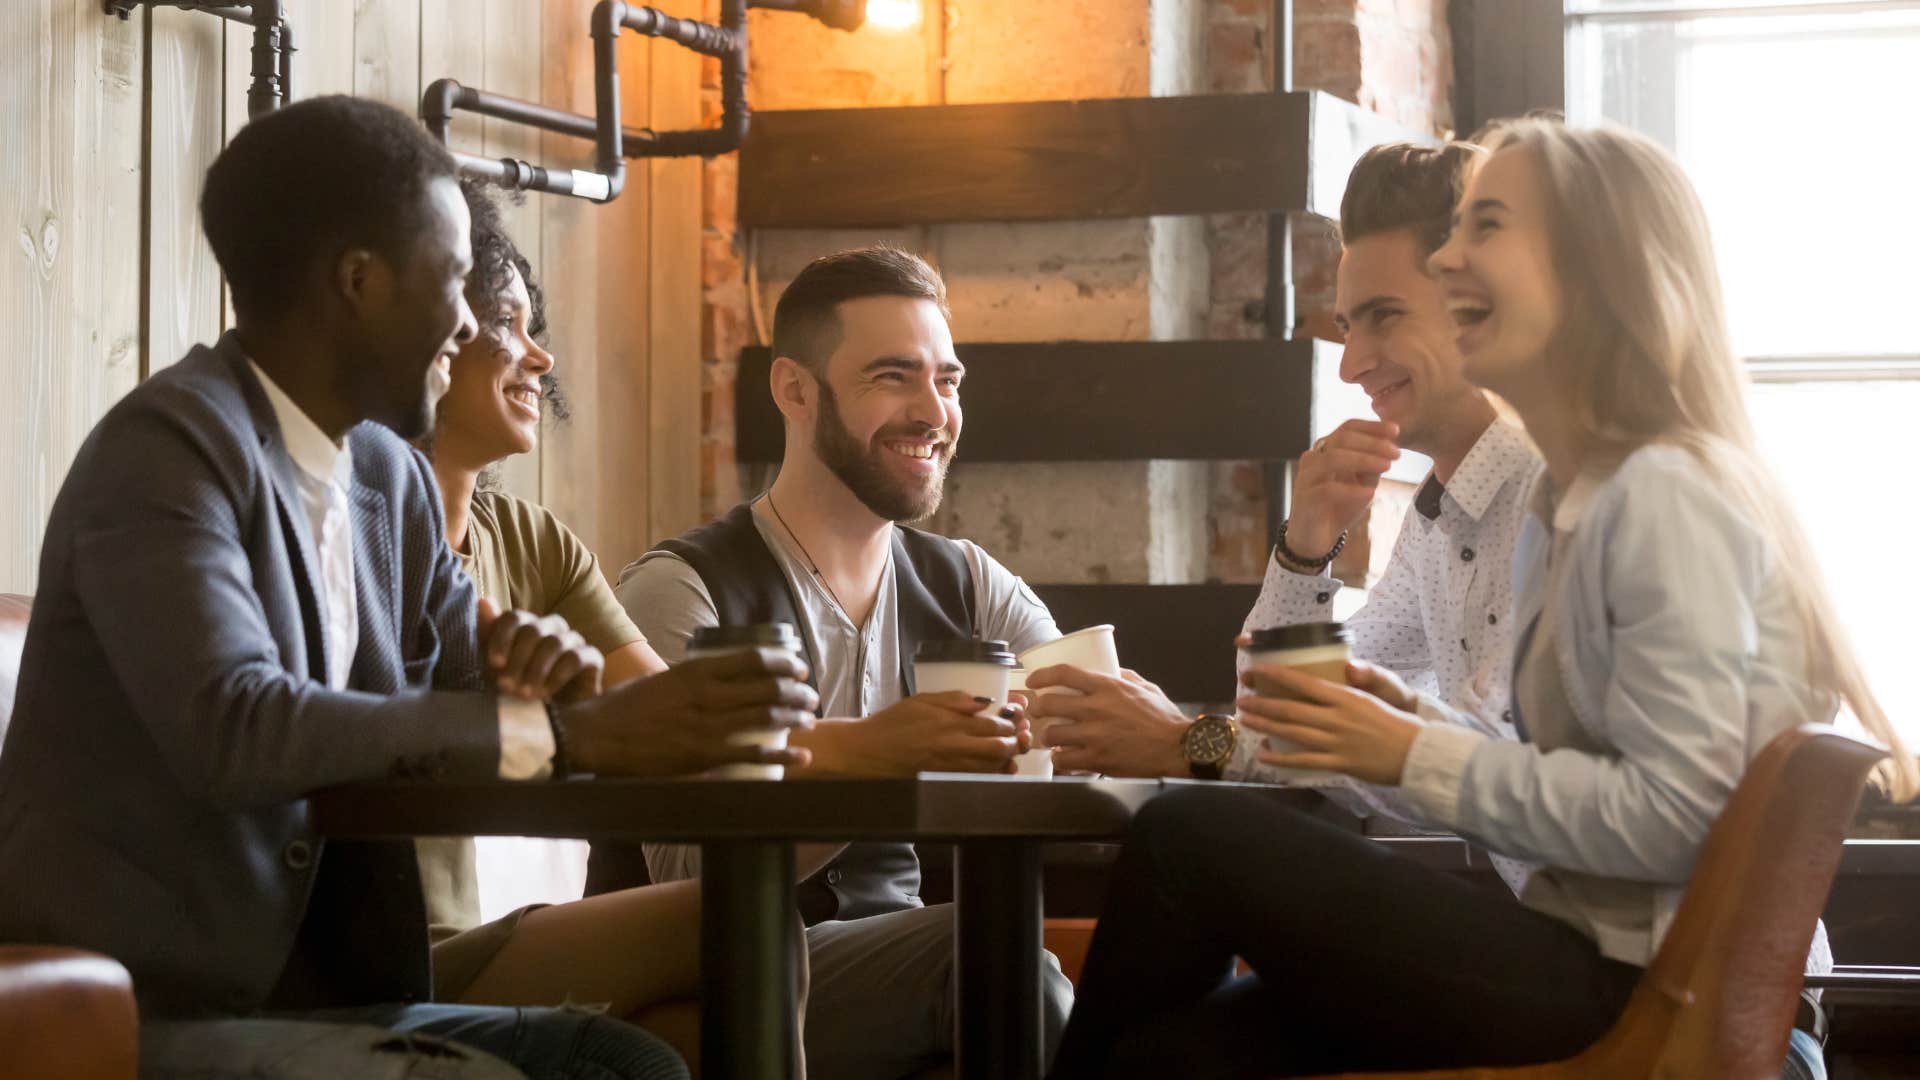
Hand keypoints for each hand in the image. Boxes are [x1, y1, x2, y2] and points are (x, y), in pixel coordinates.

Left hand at [478, 596, 602, 703]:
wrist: (550, 720)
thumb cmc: (519, 688)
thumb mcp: (495, 666)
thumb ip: (488, 634)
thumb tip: (483, 600)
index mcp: (527, 625)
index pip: (513, 617)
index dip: (502, 638)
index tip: (493, 663)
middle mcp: (552, 627)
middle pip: (533, 630)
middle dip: (517, 659)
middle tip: (506, 686)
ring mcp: (573, 641)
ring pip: (554, 643)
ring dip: (535, 670)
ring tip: (524, 694)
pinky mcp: (592, 657)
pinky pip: (575, 658)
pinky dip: (556, 677)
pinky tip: (545, 694)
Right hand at [564, 647, 818, 776]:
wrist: (594, 736)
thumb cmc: (623, 706)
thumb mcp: (661, 679)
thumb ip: (691, 678)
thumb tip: (714, 678)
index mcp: (695, 671)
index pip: (752, 659)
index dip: (783, 663)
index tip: (798, 667)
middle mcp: (705, 695)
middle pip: (766, 688)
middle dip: (796, 691)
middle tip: (811, 695)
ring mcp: (705, 727)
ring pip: (765, 718)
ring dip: (795, 717)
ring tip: (810, 718)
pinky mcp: (702, 756)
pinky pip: (752, 755)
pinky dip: (782, 755)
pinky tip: (801, 756)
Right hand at [826, 692, 1021, 775]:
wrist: (867, 751)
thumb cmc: (893, 723)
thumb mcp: (922, 700)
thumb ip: (954, 699)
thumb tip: (984, 701)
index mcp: (948, 723)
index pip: (991, 723)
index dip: (1011, 719)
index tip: (1017, 713)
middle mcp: (952, 746)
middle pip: (998, 747)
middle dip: (1016, 740)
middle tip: (1021, 733)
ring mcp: (949, 766)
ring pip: (991, 766)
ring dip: (1008, 758)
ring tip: (1014, 749)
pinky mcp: (944, 779)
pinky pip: (977, 779)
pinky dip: (993, 773)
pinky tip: (998, 767)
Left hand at [1028, 665, 1189, 777]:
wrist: (1179, 749)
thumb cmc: (1164, 719)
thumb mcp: (1145, 687)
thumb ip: (1124, 676)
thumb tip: (1109, 669)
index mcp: (1108, 687)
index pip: (1064, 673)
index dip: (1042, 675)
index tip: (1033, 680)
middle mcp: (1097, 709)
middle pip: (1049, 703)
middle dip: (1039, 708)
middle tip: (1040, 712)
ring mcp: (1095, 735)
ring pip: (1051, 733)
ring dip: (1047, 735)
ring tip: (1051, 737)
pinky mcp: (1097, 759)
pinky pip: (1063, 760)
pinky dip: (1059, 759)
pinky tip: (1063, 757)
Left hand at [1236, 663, 1421, 784]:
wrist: (1417, 752)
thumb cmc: (1396, 723)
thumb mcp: (1373, 697)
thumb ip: (1352, 686)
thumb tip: (1345, 668)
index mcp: (1346, 697)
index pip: (1305, 682)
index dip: (1277, 676)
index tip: (1257, 671)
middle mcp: (1338, 717)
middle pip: (1292, 708)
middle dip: (1263, 703)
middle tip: (1242, 698)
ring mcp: (1337, 741)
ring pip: (1293, 732)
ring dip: (1266, 725)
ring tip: (1245, 720)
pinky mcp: (1340, 763)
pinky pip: (1304, 760)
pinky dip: (1282, 758)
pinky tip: (1264, 754)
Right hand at [1284, 419, 1400, 557]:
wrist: (1316, 538)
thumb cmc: (1339, 506)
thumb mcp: (1362, 483)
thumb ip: (1372, 465)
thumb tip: (1390, 446)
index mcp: (1326, 450)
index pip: (1348, 427)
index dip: (1372, 426)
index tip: (1396, 431)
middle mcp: (1313, 458)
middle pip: (1342, 438)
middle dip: (1373, 443)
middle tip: (1396, 452)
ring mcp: (1306, 477)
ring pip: (1334, 458)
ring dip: (1364, 460)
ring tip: (1387, 467)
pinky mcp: (1304, 499)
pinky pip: (1328, 489)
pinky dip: (1352, 490)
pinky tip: (1370, 494)